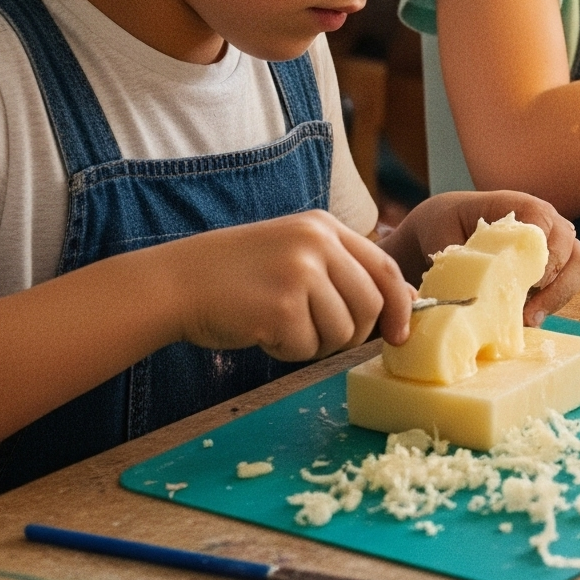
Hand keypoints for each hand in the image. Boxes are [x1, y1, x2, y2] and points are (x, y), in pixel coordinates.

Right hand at [165, 211, 409, 359]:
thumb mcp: (295, 253)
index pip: (385, 268)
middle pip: (369, 305)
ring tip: (282, 327)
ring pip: (341, 331)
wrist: (177, 282)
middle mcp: (317, 244)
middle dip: (353, 334)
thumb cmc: (238, 275)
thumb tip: (403, 302)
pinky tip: (262, 333)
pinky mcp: (280, 307)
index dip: (399, 305)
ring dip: (316, 344)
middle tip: (319, 337)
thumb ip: (342, 270)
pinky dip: (288, 352)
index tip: (400, 333)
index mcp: (325, 228)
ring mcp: (299, 273)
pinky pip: (307, 347)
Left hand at [380, 190, 579, 338]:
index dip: (540, 250)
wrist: (446, 228)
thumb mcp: (440, 235)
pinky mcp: (552, 265)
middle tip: (527, 312)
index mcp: (519, 205)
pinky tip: (526, 318)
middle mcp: (545, 221)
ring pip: (578, 266)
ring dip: (558, 296)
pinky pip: (568, 283)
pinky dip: (553, 303)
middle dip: (554, 284)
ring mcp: (553, 243)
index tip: (526, 280)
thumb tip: (463, 286)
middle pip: (571, 247)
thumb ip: (454, 255)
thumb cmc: (445, 225)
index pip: (543, 220)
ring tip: (529, 320)